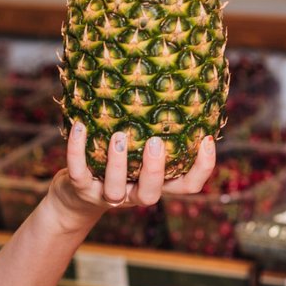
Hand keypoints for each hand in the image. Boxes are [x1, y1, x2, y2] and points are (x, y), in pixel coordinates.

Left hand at [51, 123, 216, 222]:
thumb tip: (179, 88)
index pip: (188, 186)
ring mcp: (107, 196)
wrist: (78, 197)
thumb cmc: (118, 165)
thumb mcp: (140, 154)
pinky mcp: (81, 190)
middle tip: (156, 142)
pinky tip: (80, 126)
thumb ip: (156, 133)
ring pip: (114, 188)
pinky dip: (78, 150)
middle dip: (154, 170)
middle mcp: (134, 194)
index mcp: (156, 185)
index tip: (207, 139)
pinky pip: (79, 173)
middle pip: (151, 194)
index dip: (202, 168)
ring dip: (117, 163)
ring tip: (119, 135)